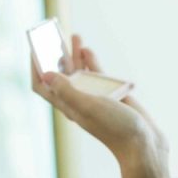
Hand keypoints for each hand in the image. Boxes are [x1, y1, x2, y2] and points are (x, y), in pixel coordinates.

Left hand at [31, 34, 167, 169]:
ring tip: (74, 35)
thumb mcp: (88, 106)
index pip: (42, 85)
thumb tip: (46, 73)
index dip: (35, 67)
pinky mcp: (110, 94)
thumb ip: (67, 90)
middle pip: (60, 74)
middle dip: (55, 54)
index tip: (34, 47)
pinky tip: (88, 49)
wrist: (143, 143)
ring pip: (79, 72)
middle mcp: (77, 100)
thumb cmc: (115, 128)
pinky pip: (97, 74)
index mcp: (67, 105)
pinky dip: (91, 61)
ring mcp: (94, 96)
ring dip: (75, 54)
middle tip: (53, 34)